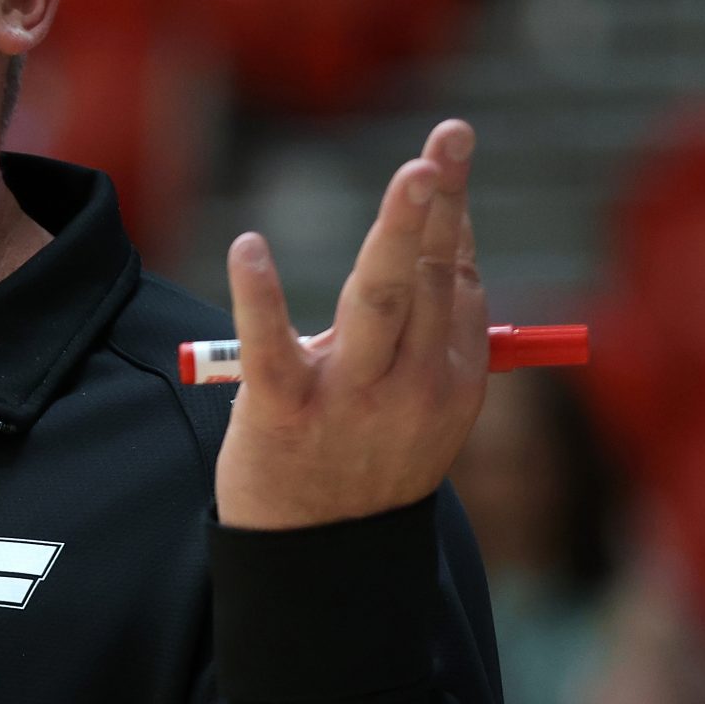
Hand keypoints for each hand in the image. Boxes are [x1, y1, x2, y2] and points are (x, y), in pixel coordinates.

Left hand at [214, 120, 486, 530]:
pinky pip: (272, 345)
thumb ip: (432, 339)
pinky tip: (249, 247)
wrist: (319, 559)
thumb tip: (440, 252)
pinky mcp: (283, 411)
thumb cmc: (363, 464)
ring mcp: (349, 399)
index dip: (448, 219)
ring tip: (413, 173)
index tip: (441, 160)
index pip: (455, 283)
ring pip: (378, 301)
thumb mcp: (423, 410)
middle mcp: (412, 387)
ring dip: (398, 232)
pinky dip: (259, 295)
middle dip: (439, 208)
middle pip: (427, 279)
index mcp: (452, 381)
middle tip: (444, 144)